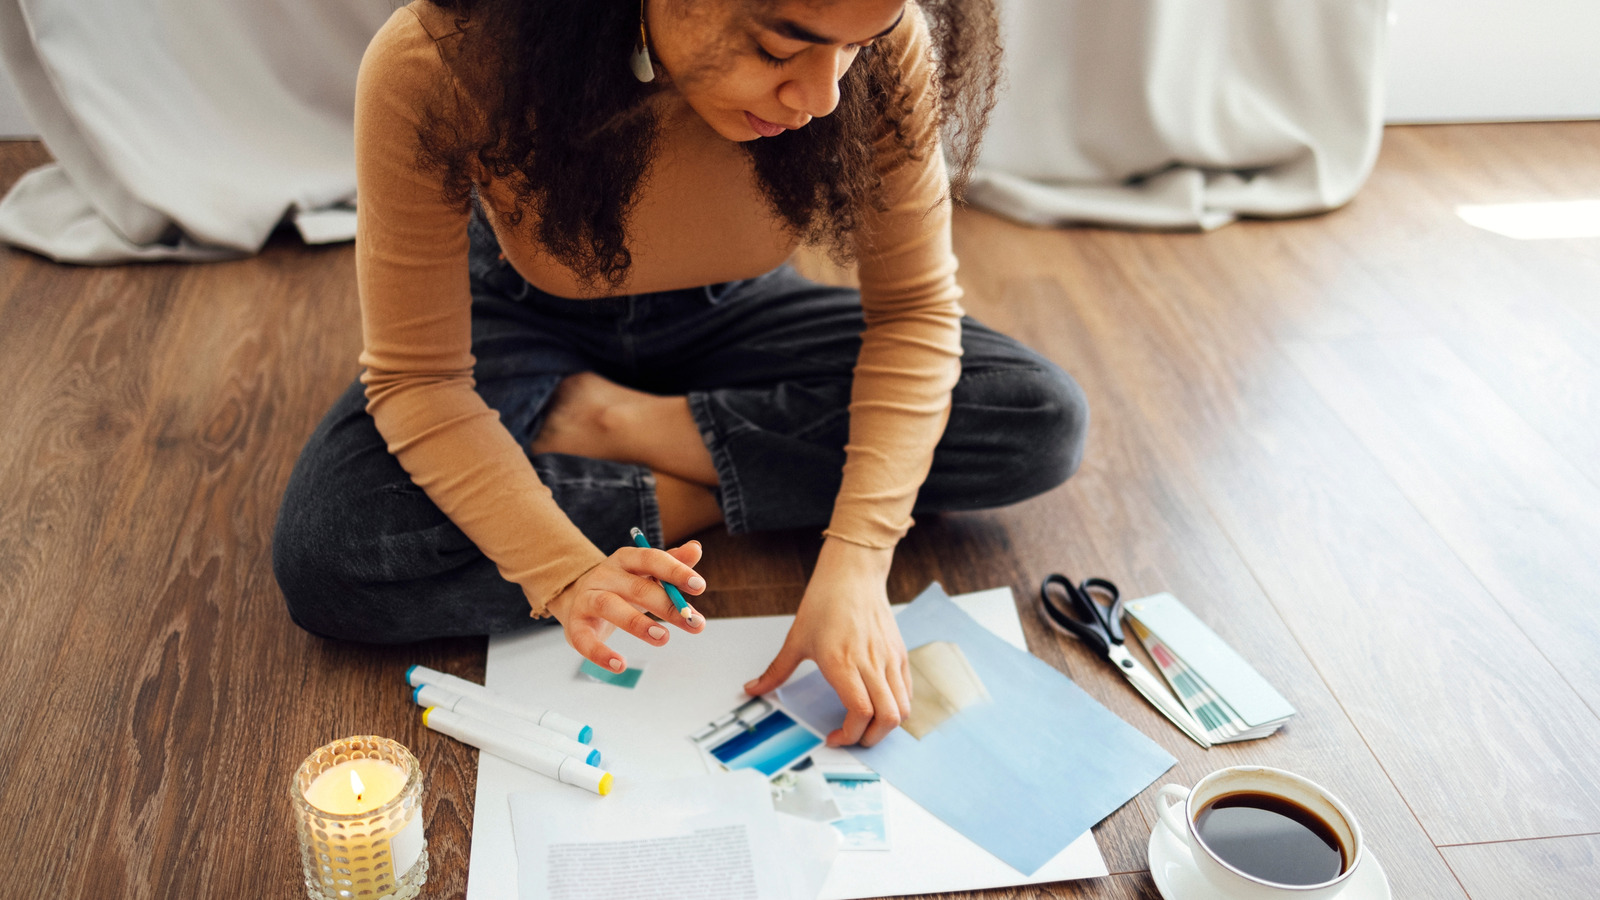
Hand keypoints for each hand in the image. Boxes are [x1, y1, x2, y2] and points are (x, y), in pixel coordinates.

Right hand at [544, 540, 705, 672]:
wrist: (581, 599)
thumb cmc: (624, 587)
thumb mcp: (648, 574)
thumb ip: (673, 563)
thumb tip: (696, 549)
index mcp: (626, 559)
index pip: (652, 559)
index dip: (676, 571)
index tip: (700, 586)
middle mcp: (605, 575)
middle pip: (637, 588)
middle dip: (668, 606)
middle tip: (694, 623)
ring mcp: (587, 599)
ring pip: (610, 607)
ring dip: (638, 624)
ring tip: (663, 638)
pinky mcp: (575, 625)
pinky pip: (584, 639)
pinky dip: (600, 653)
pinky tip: (620, 665)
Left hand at [743, 538, 911, 746]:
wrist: (852, 574)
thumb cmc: (825, 602)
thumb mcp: (796, 639)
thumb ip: (776, 671)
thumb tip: (753, 689)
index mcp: (843, 662)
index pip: (860, 712)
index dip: (850, 734)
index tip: (834, 737)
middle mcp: (870, 663)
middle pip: (887, 717)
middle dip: (870, 738)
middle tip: (852, 737)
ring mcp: (889, 659)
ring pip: (902, 708)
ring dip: (885, 726)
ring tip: (866, 725)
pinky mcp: (899, 653)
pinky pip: (906, 691)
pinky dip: (896, 707)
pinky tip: (878, 704)